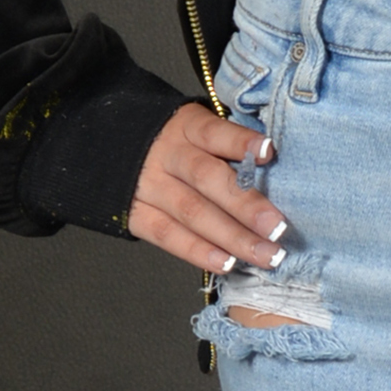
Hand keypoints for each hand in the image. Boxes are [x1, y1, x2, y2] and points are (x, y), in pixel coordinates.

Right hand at [125, 102, 288, 279]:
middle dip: (245, 205)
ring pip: (192, 213)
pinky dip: (199, 252)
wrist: (112, 146)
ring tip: (264, 254)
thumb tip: (273, 164)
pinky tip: (227, 264)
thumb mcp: (195, 127)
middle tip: (277, 227)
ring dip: (232, 238)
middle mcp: (167, 155)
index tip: (269, 152)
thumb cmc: (174, 141)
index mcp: (185, 126)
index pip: (213, 133)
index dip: (241, 143)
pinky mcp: (136, 214)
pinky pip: (168, 236)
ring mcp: (149, 186)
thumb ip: (228, 142)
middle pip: (206, 179)